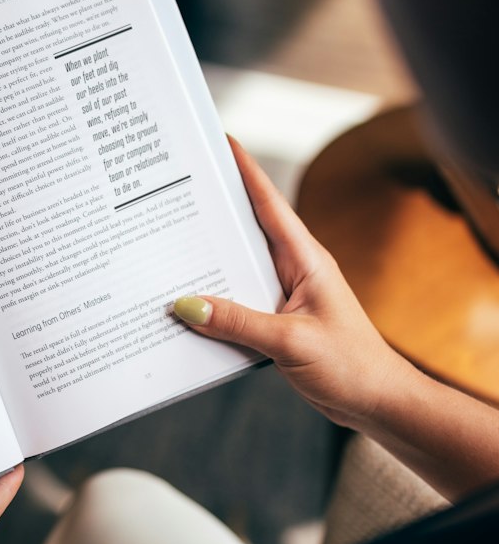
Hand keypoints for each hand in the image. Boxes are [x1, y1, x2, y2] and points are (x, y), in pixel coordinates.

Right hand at [172, 139, 406, 430]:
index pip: (269, 204)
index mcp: (306, 259)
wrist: (378, 404)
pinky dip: (213, 300)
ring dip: (207, 259)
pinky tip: (187, 305)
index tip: (220, 140)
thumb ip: (238, 323)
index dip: (245, 170)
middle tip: (173, 188)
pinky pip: (237, 301)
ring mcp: (286, 295)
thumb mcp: (291, 343)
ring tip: (166, 242)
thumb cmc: (351, 367)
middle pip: (246, 229)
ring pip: (237, 267)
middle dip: (214, 208)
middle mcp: (295, 270)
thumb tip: (186, 305)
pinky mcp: (278, 321)